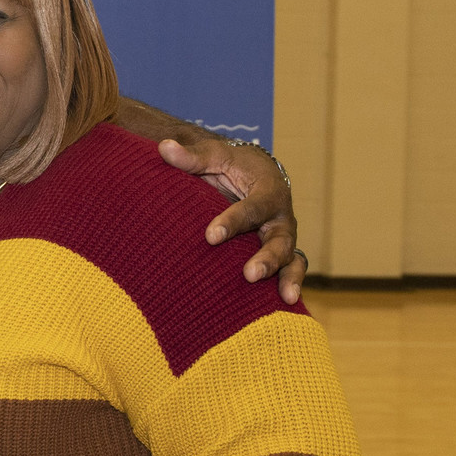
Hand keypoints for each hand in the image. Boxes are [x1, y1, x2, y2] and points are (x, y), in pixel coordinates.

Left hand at [157, 138, 304, 303]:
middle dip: (267, 258)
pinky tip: (283, 307)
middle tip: (249, 274)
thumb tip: (164, 148)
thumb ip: (191, 157)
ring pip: (291, 258)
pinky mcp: (279, 253)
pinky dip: (288, 286)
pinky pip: (289, 270)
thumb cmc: (230, 165)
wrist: (254, 173)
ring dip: (287, 277)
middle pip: (280, 239)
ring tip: (284, 298)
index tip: (209, 236)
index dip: (232, 222)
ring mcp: (282, 238)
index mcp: (268, 191)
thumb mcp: (213, 156)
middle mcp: (280, 217)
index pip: (252, 208)